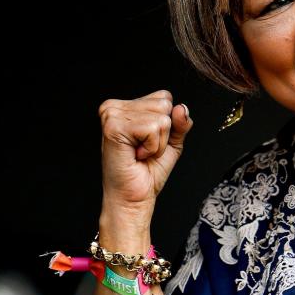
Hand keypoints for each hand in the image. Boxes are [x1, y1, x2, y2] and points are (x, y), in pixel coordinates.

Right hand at [98, 90, 192, 219]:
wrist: (134, 196)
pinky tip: (137, 155)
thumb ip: (180, 123)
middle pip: (164, 105)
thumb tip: (182, 107)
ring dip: (158, 142)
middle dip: (163, 133)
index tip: (149, 141)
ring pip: (161, 118)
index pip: (164, 97)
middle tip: (144, 149)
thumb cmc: (148, 171)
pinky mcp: (114, 126)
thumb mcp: (172, 142)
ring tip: (140, 153)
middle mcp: (115, 106)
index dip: (168, 124)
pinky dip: (152, 146)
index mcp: (126, 106)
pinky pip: (153, 128)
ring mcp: (112, 115)